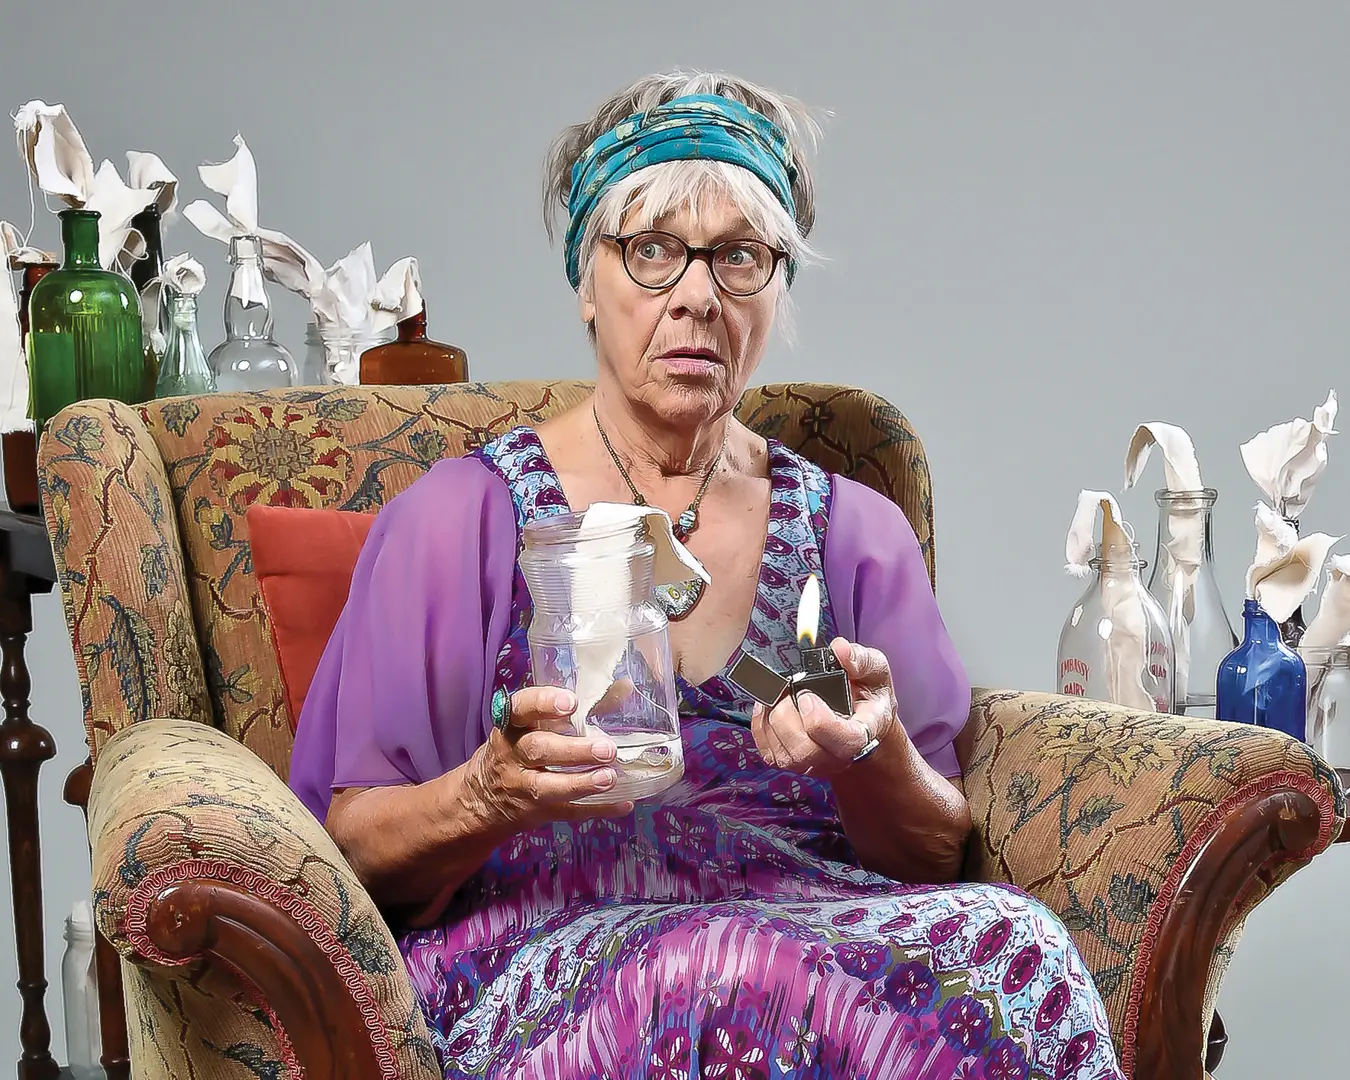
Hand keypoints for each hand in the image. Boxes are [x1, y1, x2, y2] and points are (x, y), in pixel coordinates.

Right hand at [466, 687, 633, 831]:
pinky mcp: (538, 812)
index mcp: (512, 726)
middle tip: (606, 748)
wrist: (483, 798)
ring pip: (549, 787)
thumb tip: (623, 687)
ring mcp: (523, 787)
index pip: (521, 709)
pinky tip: (622, 803)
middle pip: (539, 750)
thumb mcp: (532, 725)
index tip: (570, 703)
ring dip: (582, 783)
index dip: (543, 703)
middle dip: (573, 751)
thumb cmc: (518, 748)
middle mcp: (513, 755)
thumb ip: (573, 707)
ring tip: (609, 777)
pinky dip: (597, 809)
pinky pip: (568, 812)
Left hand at [750, 638, 899, 777]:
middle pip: (805, 750)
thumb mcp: (876, 672)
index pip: (845, 742)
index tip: (807, 696)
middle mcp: (837, 757)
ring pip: (783, 754)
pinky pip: (767, 751)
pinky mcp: (790, 761)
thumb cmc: (868, 698)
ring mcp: (812, 763)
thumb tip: (838, 649)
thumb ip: (861, 660)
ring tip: (783, 696)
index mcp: (863, 734)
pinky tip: (771, 706)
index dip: (820, 721)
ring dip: (774, 719)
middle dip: (789, 715)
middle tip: (794, 692)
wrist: (861, 723)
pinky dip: (761, 725)